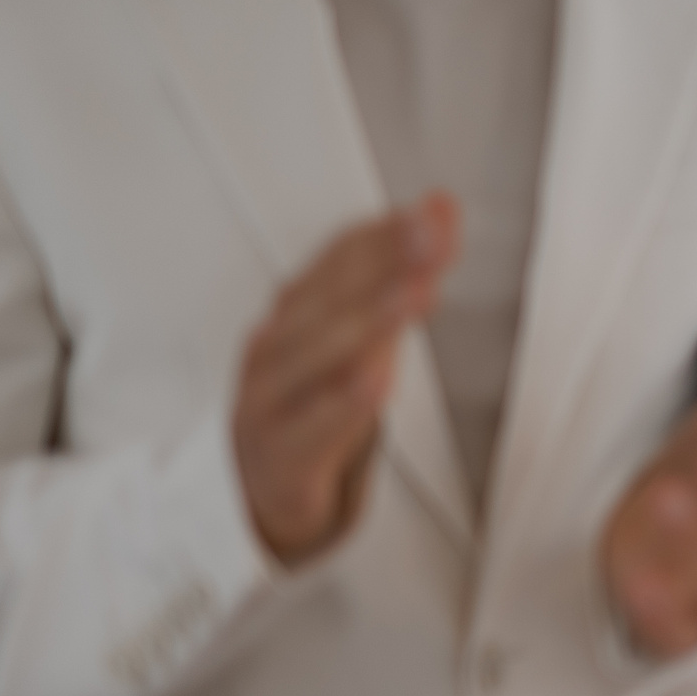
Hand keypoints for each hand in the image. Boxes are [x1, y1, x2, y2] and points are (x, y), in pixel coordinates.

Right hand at [234, 194, 458, 564]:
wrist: (254, 487)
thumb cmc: (311, 399)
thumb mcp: (357, 334)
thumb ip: (398, 275)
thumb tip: (442, 208)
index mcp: (294, 312)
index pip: (340, 259)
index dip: (388, 232)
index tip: (436, 210)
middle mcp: (276, 347)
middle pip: (332, 298)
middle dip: (384, 262)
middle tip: (430, 233)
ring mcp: (271, 400)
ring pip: (321, 355)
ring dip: (372, 319)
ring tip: (417, 291)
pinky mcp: (281, 455)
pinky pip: (314, 426)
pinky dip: (344, 401)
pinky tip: (378, 379)